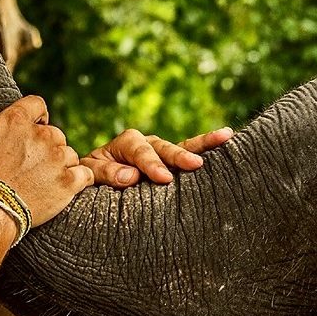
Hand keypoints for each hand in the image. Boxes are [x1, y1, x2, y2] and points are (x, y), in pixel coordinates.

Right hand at [0, 71, 92, 225]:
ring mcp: (57, 160)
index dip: (32, 117)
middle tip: (25, 164)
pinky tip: (61, 187)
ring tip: (37, 180)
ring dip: (58, 162)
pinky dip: (76, 179)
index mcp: (16, 120)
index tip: (24, 134)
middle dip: (43, 144)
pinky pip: (84, 174)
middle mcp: (41, 136)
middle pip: (53, 132)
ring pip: (67, 153)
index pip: (37, 105)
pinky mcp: (68, 184)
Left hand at [82, 126, 233, 186]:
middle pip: (164, 147)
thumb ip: (106, 172)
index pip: (140, 152)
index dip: (151, 164)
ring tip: (224, 137)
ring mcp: (161, 151)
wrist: (93, 178)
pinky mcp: (171, 162)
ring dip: (203, 143)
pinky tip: (227, 137)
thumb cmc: (90, 176)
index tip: (164, 178)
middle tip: (195, 165)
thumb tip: (131, 177)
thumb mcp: (89, 172)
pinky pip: (189, 154)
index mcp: (125, 143)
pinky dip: (206, 146)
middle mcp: (146, 143)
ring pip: (182, 147)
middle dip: (179, 156)